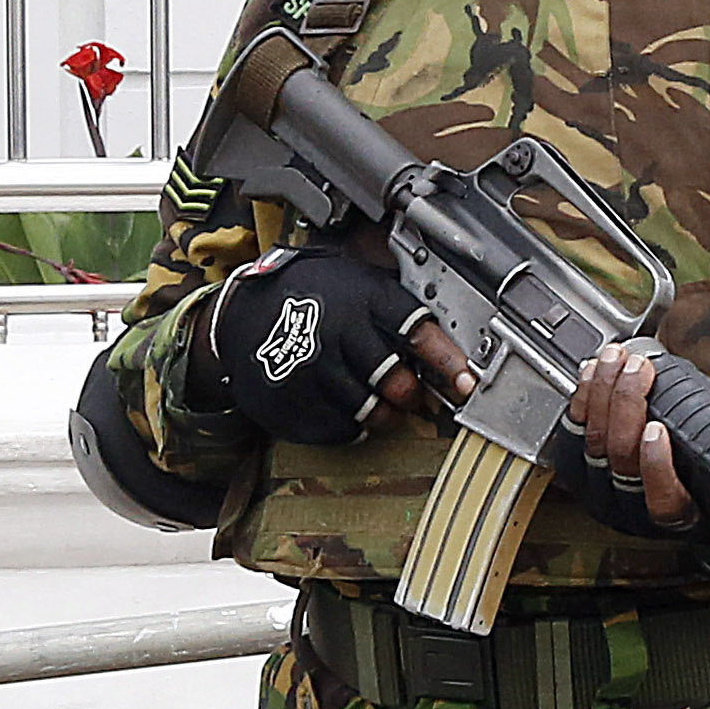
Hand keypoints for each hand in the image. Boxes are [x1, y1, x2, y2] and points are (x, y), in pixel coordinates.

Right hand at [207, 247, 465, 443]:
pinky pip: (341, 429)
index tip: (467, 383)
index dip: (448, 361)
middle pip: (397, 383)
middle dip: (412, 394)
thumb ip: (394, 307)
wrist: (241, 313)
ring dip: (385, 413)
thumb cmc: (310, 294)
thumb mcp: (355, 279)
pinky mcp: (293, 404)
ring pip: (372, 412)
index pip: (416, 331)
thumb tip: (449, 342)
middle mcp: (339, 334)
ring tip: (379, 401)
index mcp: (362, 298)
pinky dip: (351, 423)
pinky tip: (342, 403)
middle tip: (412, 393)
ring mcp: (313, 372)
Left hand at [566, 340, 709, 533]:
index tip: (659, 429)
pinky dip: (584, 394)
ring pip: (593, 441)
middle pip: (618, 459)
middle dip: (626, 407)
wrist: (674, 478)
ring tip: (620, 357)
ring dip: (603, 393)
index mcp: (679, 511)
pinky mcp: (582, 461)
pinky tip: (596, 368)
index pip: (660, 498)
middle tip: (642, 370)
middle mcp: (635, 503)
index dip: (654, 466)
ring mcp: (604, 483)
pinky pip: (575, 428)